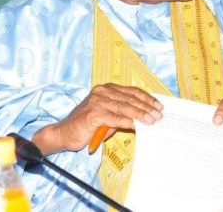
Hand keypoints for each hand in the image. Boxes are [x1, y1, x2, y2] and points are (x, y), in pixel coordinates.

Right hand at [32, 83, 162, 154]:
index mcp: (106, 88)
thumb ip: (123, 114)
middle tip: (159, 115)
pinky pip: (116, 118)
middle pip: (131, 98)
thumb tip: (146, 117)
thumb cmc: (87, 126)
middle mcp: (102, 91)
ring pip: (125, 107)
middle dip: (147, 107)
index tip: (159, 106)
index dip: (147, 98)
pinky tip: (138, 127)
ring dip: (141, 115)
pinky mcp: (93, 114)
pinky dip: (128, 123)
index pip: (132, 91)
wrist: (63, 134)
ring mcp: (97, 101)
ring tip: (152, 121)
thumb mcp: (108, 117)